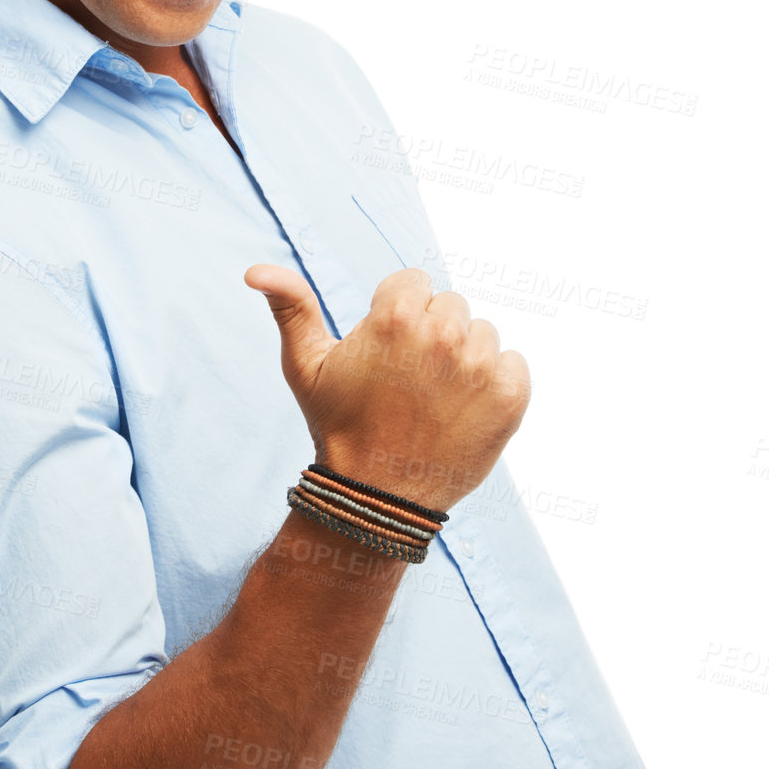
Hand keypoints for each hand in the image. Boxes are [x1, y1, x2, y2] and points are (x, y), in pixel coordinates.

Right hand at [244, 263, 529, 514]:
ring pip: (481, 334)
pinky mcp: (511, 394)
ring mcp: (482, 364)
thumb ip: (290, 306)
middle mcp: (444, 332)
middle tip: (407, 381)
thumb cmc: (338, 426)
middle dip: (430, 334)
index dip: (395, 316)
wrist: (376, 498)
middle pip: (449, 306)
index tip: (384, 354)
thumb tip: (254, 270)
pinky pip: (513, 363)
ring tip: (433, 399)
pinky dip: (494, 383)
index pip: (413, 283)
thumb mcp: (304, 366)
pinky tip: (463, 410)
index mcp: (397, 315)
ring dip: (463, 358)